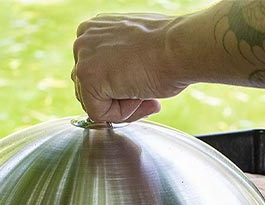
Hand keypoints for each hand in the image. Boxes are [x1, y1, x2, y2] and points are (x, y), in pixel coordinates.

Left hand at [72, 13, 189, 122]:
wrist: (181, 47)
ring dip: (121, 106)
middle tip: (146, 97)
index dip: (119, 89)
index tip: (141, 88)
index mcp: (96, 29)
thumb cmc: (170, 49)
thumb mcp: (137, 53)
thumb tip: (117, 85)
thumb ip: (119, 64)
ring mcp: (83, 57)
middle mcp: (84, 39)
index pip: (95, 73)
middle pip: (90, 89)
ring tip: (144, 94)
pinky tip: (138, 96)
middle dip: (118, 99)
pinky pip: (98, 113)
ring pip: (93, 102)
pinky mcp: (87, 77)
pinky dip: (120, 114)